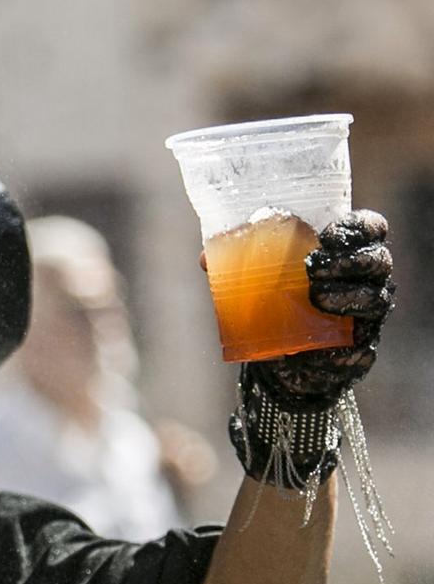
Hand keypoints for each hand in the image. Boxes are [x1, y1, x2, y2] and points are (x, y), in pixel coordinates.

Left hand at [251, 208, 393, 408]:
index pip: (370, 228)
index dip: (359, 226)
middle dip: (350, 259)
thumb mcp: (255, 276)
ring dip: (347, 293)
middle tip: (314, 265)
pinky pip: (363, 332)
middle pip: (378, 259)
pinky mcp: (360, 341)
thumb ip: (237, 260)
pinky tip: (325, 318)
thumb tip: (206, 259)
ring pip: (374, 295)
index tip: (327, 234)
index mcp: (344, 251)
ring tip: (316, 295)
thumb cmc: (275, 302)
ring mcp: (366, 310)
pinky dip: (345, 327)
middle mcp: (364, 278)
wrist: (281, 357)